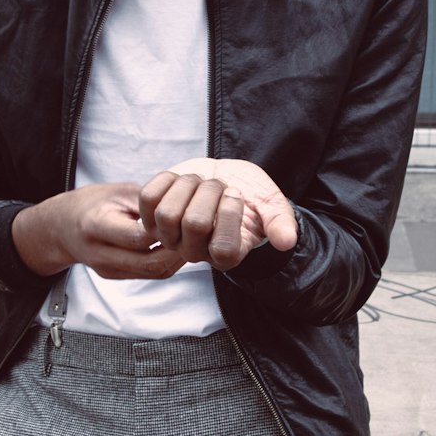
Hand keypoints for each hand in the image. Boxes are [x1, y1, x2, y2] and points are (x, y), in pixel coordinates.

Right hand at [12, 184, 184, 279]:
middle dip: (179, 249)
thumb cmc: (91, 203)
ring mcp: (108, 269)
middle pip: (151, 262)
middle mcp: (100, 253)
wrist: (60, 227)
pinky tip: (179, 248)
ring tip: (192, 240)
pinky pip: (149, 274)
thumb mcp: (116, 191)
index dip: (167, 228)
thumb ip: (147, 200)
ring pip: (154, 272)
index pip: (140, 236)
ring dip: (178, 258)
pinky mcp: (115, 276)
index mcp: (96, 225)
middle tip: (197, 233)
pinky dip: (168, 262)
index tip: (184, 216)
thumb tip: (182, 206)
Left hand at [138, 159, 296, 271]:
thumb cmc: (249, 195)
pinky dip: (167, 179)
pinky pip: (148, 197)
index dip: (230, 215)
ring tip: (200, 182)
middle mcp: (194, 252)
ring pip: (167, 212)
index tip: (237, 194)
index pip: (223, 248)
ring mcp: (169, 236)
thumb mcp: (272, 206)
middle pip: (194, 224)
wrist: (225, 179)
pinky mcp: (150, 217)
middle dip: (211, 191)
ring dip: (188, 185)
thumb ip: (281, 223)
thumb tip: (287, 241)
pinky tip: (180, 180)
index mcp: (226, 256)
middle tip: (220, 185)